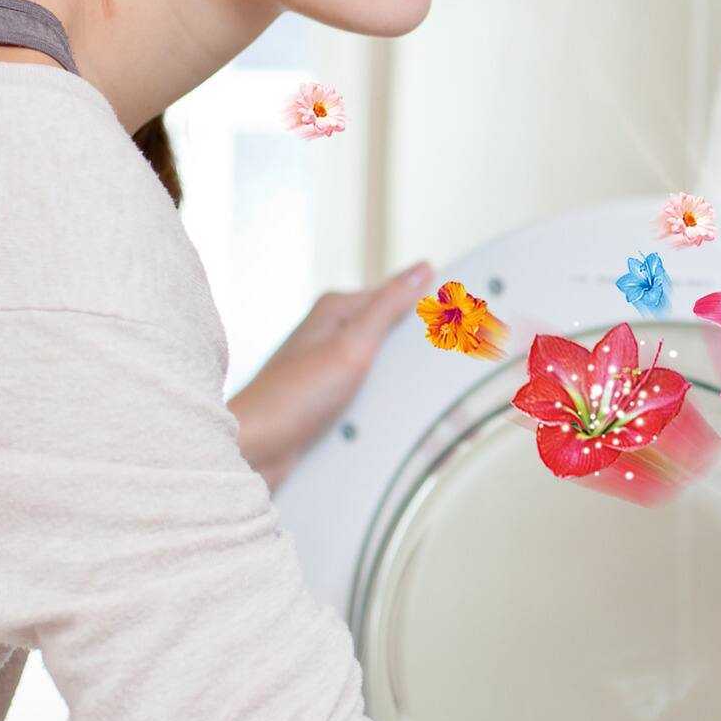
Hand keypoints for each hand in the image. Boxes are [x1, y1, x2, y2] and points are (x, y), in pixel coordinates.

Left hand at [228, 260, 435, 490]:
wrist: (255, 450)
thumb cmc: (289, 396)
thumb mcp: (352, 344)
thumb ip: (388, 306)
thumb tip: (420, 270)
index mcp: (337, 311)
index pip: (398, 295)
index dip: (432, 305)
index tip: (466, 313)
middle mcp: (332, 335)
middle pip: (394, 332)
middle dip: (420, 346)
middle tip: (455, 356)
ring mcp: (331, 368)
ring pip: (385, 366)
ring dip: (403, 382)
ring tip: (424, 393)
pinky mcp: (330, 399)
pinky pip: (372, 394)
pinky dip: (386, 403)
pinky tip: (396, 414)